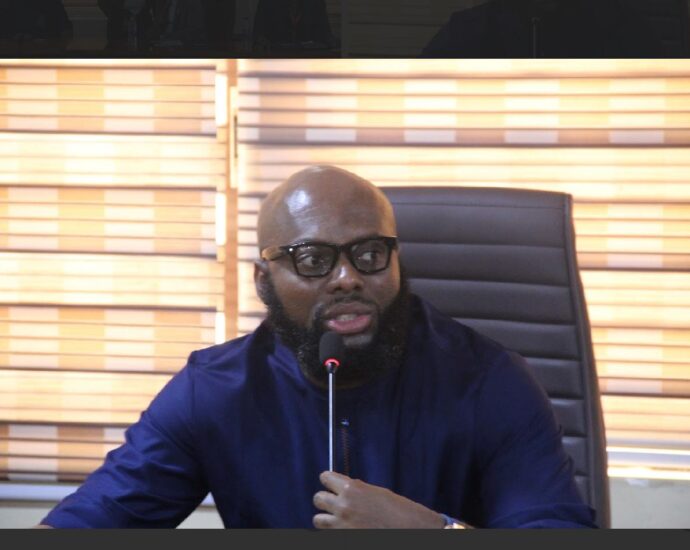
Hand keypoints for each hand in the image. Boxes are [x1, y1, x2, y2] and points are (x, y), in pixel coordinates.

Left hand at [312, 471, 445, 528]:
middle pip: (317, 498)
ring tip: (335, 519)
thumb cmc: (400, 511)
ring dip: (325, 518)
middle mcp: (344, 505)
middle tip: (333, 503)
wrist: (411, 529)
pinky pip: (330, 535)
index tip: (330, 483)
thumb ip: (357, 491)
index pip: (325, 478)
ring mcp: (342, 525)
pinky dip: (335, 532)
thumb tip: (346, 491)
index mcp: (352, 488)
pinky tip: (346, 530)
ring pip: (317, 520)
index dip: (328, 481)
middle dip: (324, 500)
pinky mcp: (345, 538)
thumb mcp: (377, 493)